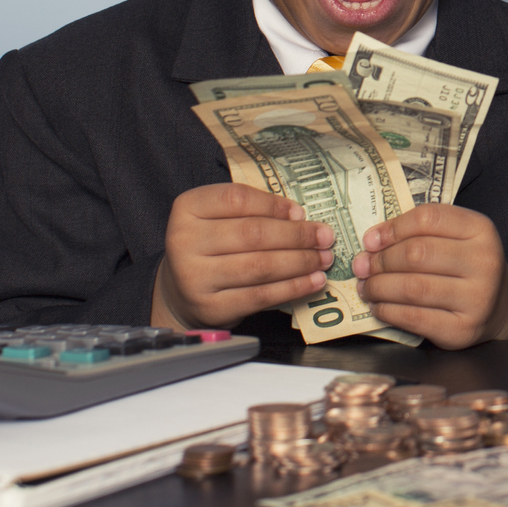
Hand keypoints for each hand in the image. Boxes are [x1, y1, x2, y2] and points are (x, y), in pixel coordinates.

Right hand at [152, 183, 333, 330]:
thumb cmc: (211, 246)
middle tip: (325, 237)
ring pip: (260, 266)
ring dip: (300, 262)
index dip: (274, 205)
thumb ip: (252, 211)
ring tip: (323, 258)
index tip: (301, 212)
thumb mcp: (220, 218)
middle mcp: (185, 241)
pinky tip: (312, 281)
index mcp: (188, 208)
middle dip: (297, 236)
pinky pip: (261, 296)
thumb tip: (298, 218)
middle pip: (253, 234)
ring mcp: (195, 277)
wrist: (182, 290)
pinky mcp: (211, 307)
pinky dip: (293, 288)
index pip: (237, 199)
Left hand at [355, 203, 507, 349]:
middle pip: (417, 253)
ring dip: (379, 287)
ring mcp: (476, 298)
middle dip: (381, 260)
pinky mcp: (463, 329)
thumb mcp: (455, 237)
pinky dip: (389, 311)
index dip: (393, 228)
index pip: (429, 218)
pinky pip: (415, 318)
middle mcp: (483, 261)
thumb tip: (372, 242)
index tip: (371, 240)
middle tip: (362, 266)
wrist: (498, 306)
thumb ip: (419, 232)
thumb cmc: (465, 266)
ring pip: (413, 288)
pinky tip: (379, 306)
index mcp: (480, 229)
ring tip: (367, 287)